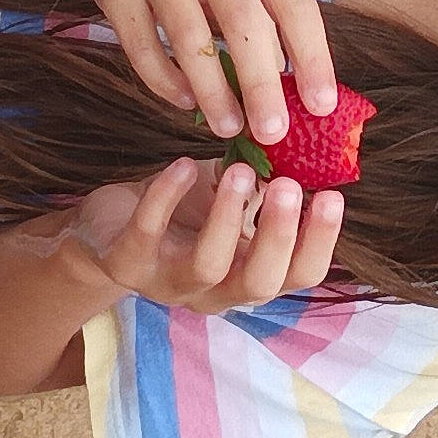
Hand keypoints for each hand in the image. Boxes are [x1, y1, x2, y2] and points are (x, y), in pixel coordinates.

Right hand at [53, 0, 336, 143]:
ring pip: (192, 41)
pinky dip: (165, 81)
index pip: (295, 4)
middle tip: (273, 134)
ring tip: (229, 127)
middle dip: (264, 88)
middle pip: (247, 25)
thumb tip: (288, 76)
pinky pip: (143, 46)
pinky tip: (183, 100)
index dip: (313, 59)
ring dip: (214, 93)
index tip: (321, 107)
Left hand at [67, 159, 343, 313]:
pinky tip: (184, 165)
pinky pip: (148, 234)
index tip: (332, 196)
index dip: (319, 243)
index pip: (296, 276)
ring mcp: (169, 283)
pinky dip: (167, 197)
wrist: (105, 231)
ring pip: (208, 265)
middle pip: (258, 283)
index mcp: (248, 275)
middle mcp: (214, 291)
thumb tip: (305, 146)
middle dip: (278, 235)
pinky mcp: (127, 264)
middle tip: (289, 186)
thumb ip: (263, 185)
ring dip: (228, 216)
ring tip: (241, 170)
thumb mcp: (228, 201)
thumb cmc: (181, 214)